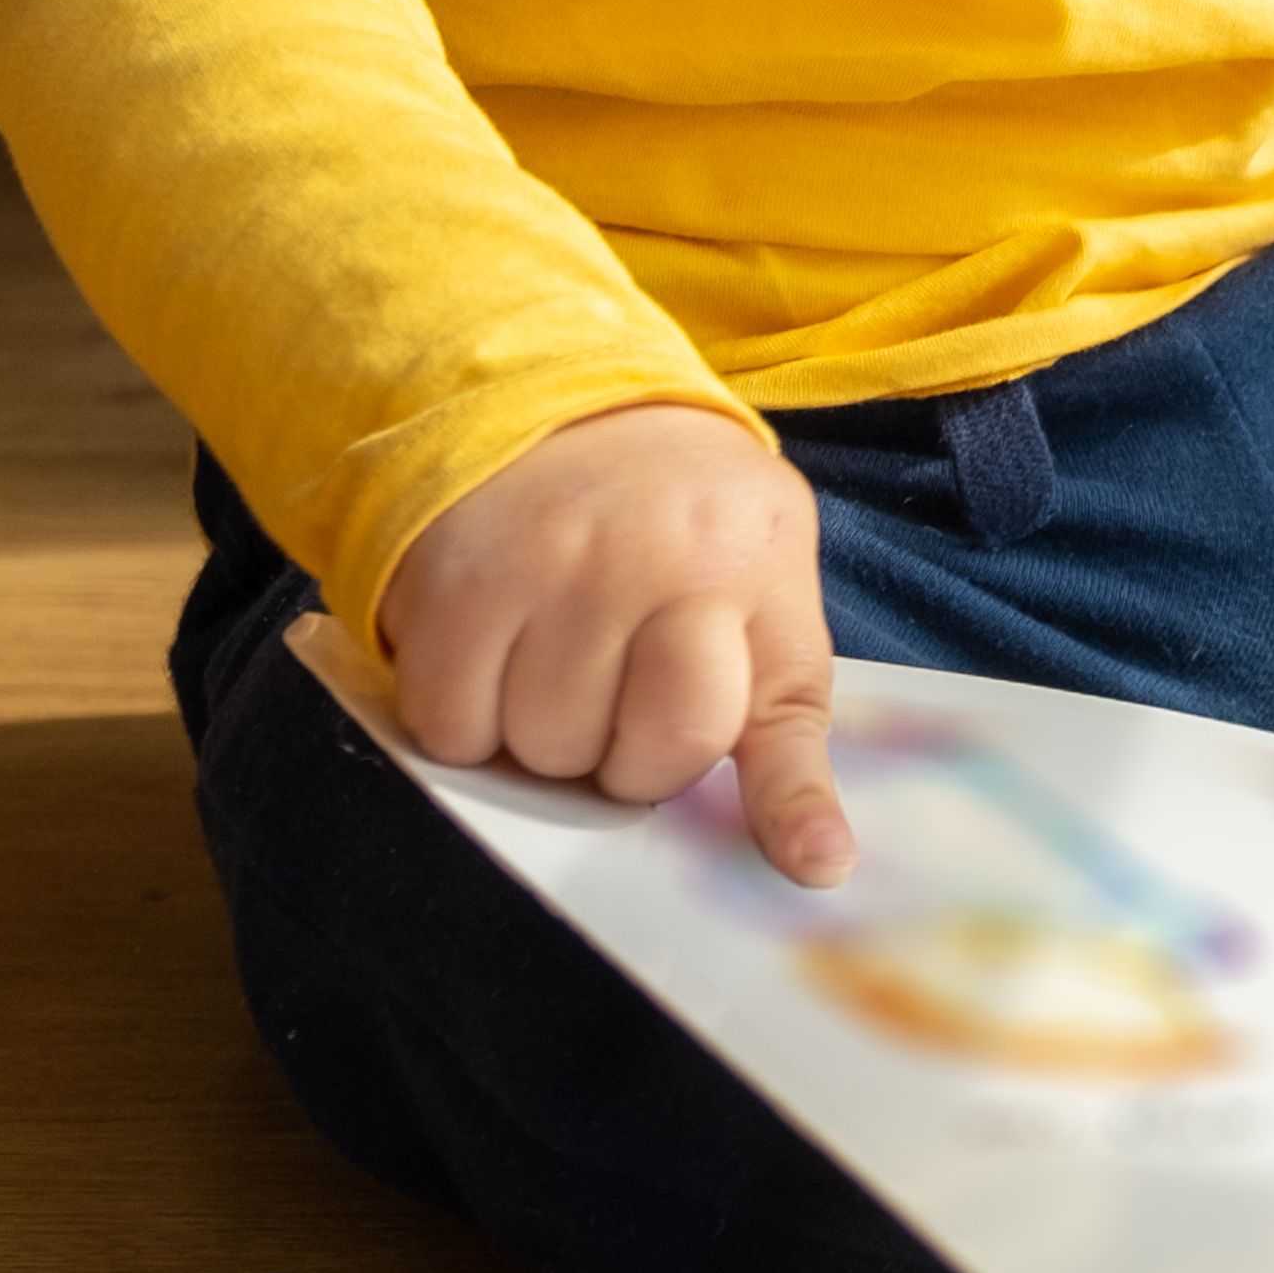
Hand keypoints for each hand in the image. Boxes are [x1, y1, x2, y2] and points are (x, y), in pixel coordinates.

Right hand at [373, 400, 854, 884]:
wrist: (553, 406)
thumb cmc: (679, 518)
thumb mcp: (763, 575)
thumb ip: (784, 712)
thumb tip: (822, 864)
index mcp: (750, 565)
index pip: (774, 716)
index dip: (788, 804)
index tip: (817, 865)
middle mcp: (655, 561)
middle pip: (641, 759)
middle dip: (629, 759)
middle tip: (622, 693)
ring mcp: (548, 567)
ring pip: (542, 752)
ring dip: (544, 738)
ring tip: (556, 661)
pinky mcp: (453, 581)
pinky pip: (451, 727)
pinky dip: (464, 721)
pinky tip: (491, 658)